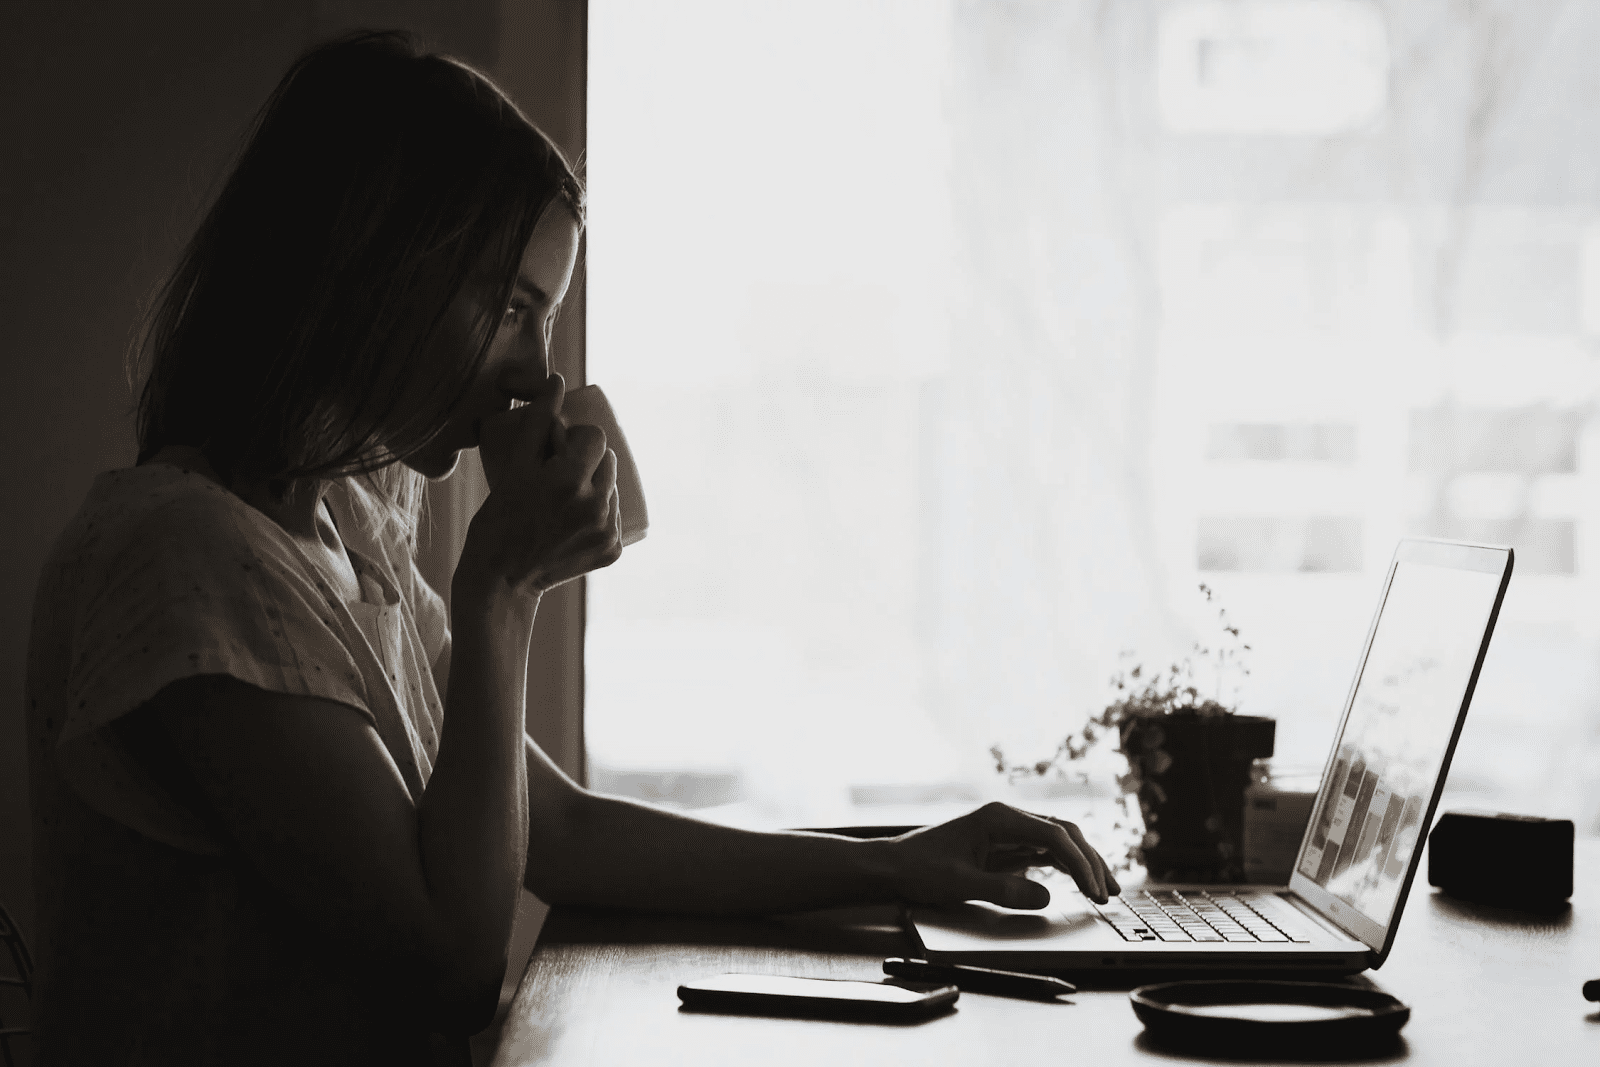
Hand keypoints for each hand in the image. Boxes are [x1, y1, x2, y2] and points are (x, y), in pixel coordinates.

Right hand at [462, 371, 621, 598]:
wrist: (502, 579)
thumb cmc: (499, 519)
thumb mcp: (514, 467)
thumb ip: (536, 422)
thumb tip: (557, 380)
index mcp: (569, 481)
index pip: (596, 438)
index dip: (577, 439)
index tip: (557, 450)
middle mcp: (595, 506)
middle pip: (608, 461)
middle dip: (587, 461)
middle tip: (558, 474)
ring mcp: (607, 531)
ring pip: (613, 488)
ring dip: (595, 485)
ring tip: (564, 499)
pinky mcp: (613, 551)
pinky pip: (615, 516)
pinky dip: (600, 513)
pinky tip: (575, 520)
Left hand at [882, 801, 1119, 909]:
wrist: (894, 865)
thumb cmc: (921, 868)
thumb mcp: (961, 884)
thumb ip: (1004, 890)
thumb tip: (1046, 895)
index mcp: (998, 818)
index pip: (1054, 835)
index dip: (1079, 862)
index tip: (1093, 889)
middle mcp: (1008, 818)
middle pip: (1064, 833)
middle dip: (1090, 861)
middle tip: (1109, 893)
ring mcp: (1009, 831)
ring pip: (1059, 841)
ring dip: (1083, 863)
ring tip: (1106, 890)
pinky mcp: (1006, 845)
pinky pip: (1045, 852)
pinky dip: (1066, 867)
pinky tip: (1081, 882)